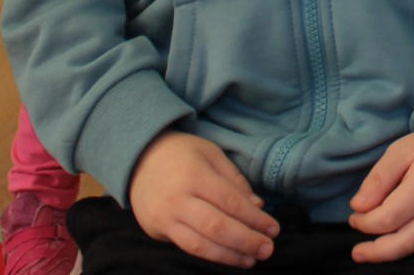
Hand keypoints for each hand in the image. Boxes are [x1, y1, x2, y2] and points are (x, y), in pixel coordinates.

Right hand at [129, 131, 277, 267]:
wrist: (139, 159)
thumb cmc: (182, 154)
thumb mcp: (211, 154)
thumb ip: (235, 180)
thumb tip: (257, 206)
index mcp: (194, 174)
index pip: (230, 202)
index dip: (254, 218)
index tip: (273, 228)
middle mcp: (177, 198)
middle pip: (217, 227)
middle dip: (246, 240)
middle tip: (268, 249)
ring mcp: (164, 217)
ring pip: (201, 244)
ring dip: (230, 255)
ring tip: (251, 259)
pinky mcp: (156, 230)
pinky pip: (187, 248)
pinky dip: (211, 256)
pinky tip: (229, 257)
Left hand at [347, 121, 413, 263]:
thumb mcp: (398, 153)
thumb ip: (377, 180)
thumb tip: (358, 207)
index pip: (388, 218)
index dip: (366, 222)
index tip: (354, 216)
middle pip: (405, 243)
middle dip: (377, 252)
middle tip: (357, 253)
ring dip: (390, 251)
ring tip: (368, 252)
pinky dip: (406, 239)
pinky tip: (392, 235)